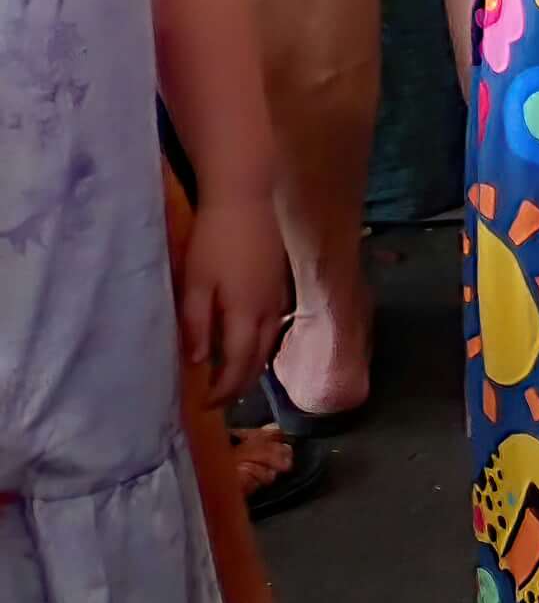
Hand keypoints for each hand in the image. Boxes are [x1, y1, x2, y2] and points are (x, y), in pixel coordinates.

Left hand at [182, 190, 283, 404]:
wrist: (248, 196)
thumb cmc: (215, 240)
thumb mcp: (195, 283)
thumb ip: (196, 324)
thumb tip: (199, 361)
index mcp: (246, 314)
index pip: (238, 365)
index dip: (223, 390)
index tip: (207, 406)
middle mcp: (268, 310)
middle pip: (260, 358)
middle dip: (241, 384)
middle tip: (221, 399)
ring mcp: (278, 294)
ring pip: (270, 342)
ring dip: (254, 365)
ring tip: (235, 376)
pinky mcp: (280, 281)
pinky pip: (274, 324)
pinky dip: (262, 343)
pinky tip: (250, 339)